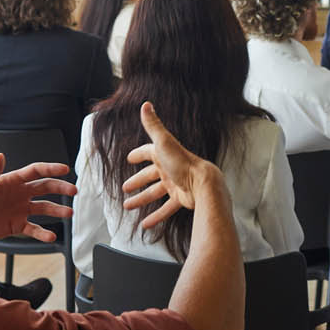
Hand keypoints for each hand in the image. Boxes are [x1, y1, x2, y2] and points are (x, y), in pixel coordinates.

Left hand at [0, 154, 75, 242]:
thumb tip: (0, 157)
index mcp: (12, 181)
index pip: (35, 172)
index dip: (50, 169)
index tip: (64, 169)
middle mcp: (20, 194)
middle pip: (45, 188)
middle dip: (61, 188)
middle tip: (74, 190)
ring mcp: (20, 210)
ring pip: (44, 208)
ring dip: (57, 210)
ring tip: (69, 213)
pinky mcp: (17, 225)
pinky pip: (34, 228)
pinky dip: (43, 233)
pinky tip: (51, 236)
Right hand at [122, 102, 222, 228]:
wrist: (204, 184)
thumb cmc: (183, 163)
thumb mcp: (164, 142)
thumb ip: (153, 125)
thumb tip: (145, 104)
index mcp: (164, 154)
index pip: (148, 152)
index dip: (138, 155)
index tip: (129, 159)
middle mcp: (170, 168)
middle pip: (149, 176)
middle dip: (137, 181)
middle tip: (125, 188)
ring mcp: (176, 184)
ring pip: (155, 193)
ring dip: (141, 200)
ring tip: (128, 206)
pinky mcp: (181, 198)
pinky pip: (166, 209)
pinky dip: (156, 217)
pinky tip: (145, 224)